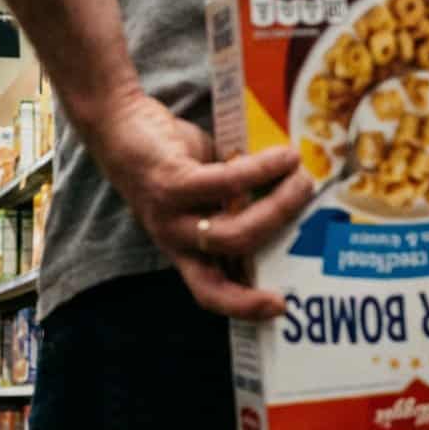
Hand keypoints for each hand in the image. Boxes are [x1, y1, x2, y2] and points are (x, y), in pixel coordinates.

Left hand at [96, 93, 314, 319]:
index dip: (242, 306)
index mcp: (184, 248)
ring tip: (300, 178)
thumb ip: (239, 200)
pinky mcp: (170, 183)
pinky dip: (261, 171)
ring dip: (277, 205)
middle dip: (280, 229)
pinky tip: (284, 157)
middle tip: (307, 199)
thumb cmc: (170, 159)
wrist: (120, 123)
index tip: (281, 306)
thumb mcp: (205, 190)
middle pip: (235, 254)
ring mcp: (169, 214)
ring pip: (232, 230)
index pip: (209, 292)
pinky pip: (226, 184)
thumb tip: (294, 195)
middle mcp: (174, 238)